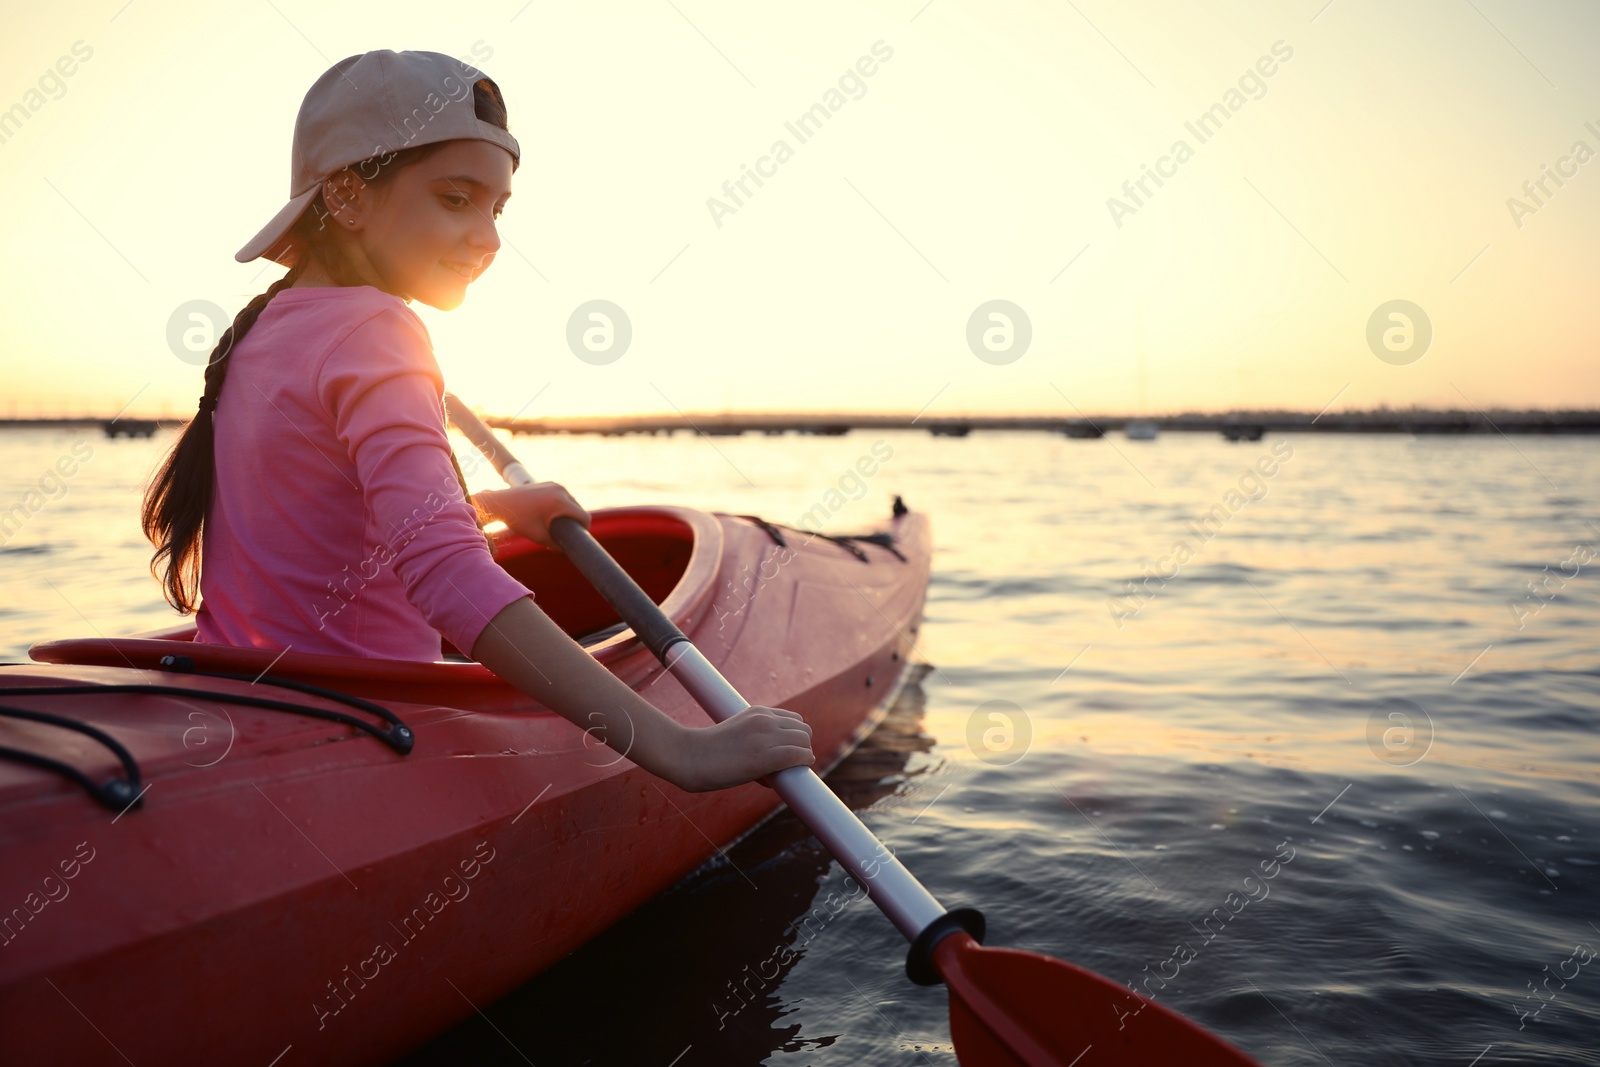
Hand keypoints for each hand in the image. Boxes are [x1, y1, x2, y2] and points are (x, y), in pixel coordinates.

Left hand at [475, 482, 590, 552]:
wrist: (501, 503)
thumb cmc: (518, 520)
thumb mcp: (539, 536)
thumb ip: (555, 545)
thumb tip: (566, 550)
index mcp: (560, 502)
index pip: (583, 516)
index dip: (585, 529)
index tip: (581, 538)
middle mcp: (560, 490)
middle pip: (578, 508)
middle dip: (575, 521)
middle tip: (568, 535)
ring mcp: (555, 485)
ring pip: (571, 501)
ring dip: (569, 512)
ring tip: (561, 525)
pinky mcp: (549, 484)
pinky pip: (562, 496)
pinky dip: (562, 505)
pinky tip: (555, 514)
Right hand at [671, 706, 814, 792]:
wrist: (689, 757)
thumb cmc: (708, 752)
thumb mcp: (736, 735)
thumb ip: (755, 744)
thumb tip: (770, 774)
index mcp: (758, 712)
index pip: (794, 720)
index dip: (795, 738)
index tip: (788, 752)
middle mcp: (765, 720)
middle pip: (803, 729)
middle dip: (802, 746)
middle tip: (790, 764)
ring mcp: (765, 737)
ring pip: (804, 741)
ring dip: (803, 756)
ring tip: (790, 770)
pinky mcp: (764, 756)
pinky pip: (798, 755)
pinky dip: (804, 762)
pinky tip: (800, 769)